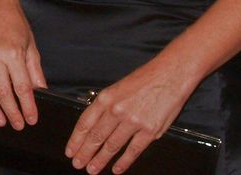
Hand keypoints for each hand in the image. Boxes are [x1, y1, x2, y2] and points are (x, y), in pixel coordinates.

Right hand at [0, 0, 45, 129]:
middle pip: (2, 93)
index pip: (21, 87)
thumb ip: (35, 71)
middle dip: (11, 112)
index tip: (32, 119)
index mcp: (12, 53)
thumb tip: (40, 92)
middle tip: (18, 125)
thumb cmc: (15, 24)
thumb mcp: (32, 46)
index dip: (28, 106)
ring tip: (1, 121)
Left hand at [64, 56, 197, 173]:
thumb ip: (106, 105)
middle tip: (77, 164)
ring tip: (92, 170)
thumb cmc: (144, 79)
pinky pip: (133, 150)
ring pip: (112, 145)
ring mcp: (133, 121)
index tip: (70, 150)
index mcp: (106, 98)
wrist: (170, 75)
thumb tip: (94, 123)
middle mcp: (116, 110)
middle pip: (96, 136)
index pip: (85, 123)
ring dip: (100, 160)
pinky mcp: (150, 130)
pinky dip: (124, 162)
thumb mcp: (117, 87)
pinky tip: (116, 169)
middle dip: (85, 152)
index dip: (76, 139)